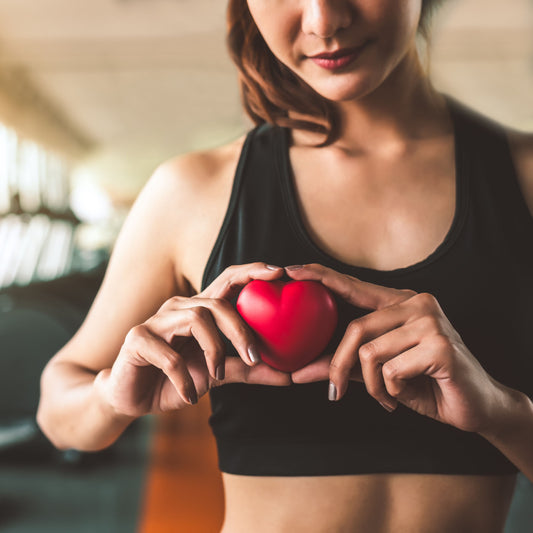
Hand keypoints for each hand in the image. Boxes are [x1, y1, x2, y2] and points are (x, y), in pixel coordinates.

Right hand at [96, 262, 291, 417]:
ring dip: (213, 351)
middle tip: (256, 358)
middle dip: (240, 330)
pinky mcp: (137, 339)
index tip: (280, 273)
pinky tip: (190, 397)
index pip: (228, 281)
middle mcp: (179, 308)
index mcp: (199, 311)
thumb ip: (248, 370)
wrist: (132, 400)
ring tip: (216, 377)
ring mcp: (157, 321)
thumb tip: (288, 376)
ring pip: (196, 319)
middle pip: (216, 303)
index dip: (252, 272)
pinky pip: (169, 356)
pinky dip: (184, 379)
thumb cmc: (176, 380)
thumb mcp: (217, 375)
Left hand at [286, 263, 506, 433]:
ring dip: (373, 386)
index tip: (292, 270)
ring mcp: (430, 321)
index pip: (355, 286)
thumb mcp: (379, 373)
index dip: (323, 276)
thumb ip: (344, 365)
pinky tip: (408, 396)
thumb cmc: (426, 384)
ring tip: (388, 397)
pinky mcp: (440, 345)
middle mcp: (416, 304)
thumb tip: (298, 371)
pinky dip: (391, 392)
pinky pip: (391, 371)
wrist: (477, 407)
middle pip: (356, 328)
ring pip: (370, 353)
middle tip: (334, 393)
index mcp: (401, 303)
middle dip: (338, 366)